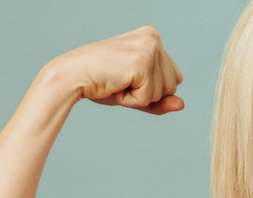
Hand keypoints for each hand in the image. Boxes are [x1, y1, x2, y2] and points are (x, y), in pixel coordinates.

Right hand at [51, 26, 183, 114]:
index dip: (150, 88)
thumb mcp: (136, 92)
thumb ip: (160, 100)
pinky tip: (115, 84)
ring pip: (163, 94)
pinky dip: (131, 100)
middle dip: (146, 93)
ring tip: (117, 81)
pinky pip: (148, 98)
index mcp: (153, 38)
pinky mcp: (142, 63)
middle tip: (119, 80)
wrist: (71, 77)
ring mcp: (149, 49)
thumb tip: (181, 105)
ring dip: (138, 97)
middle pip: (172, 87)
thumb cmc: (100, 82)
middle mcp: (154, 38)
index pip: (174, 79)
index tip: (125, 77)